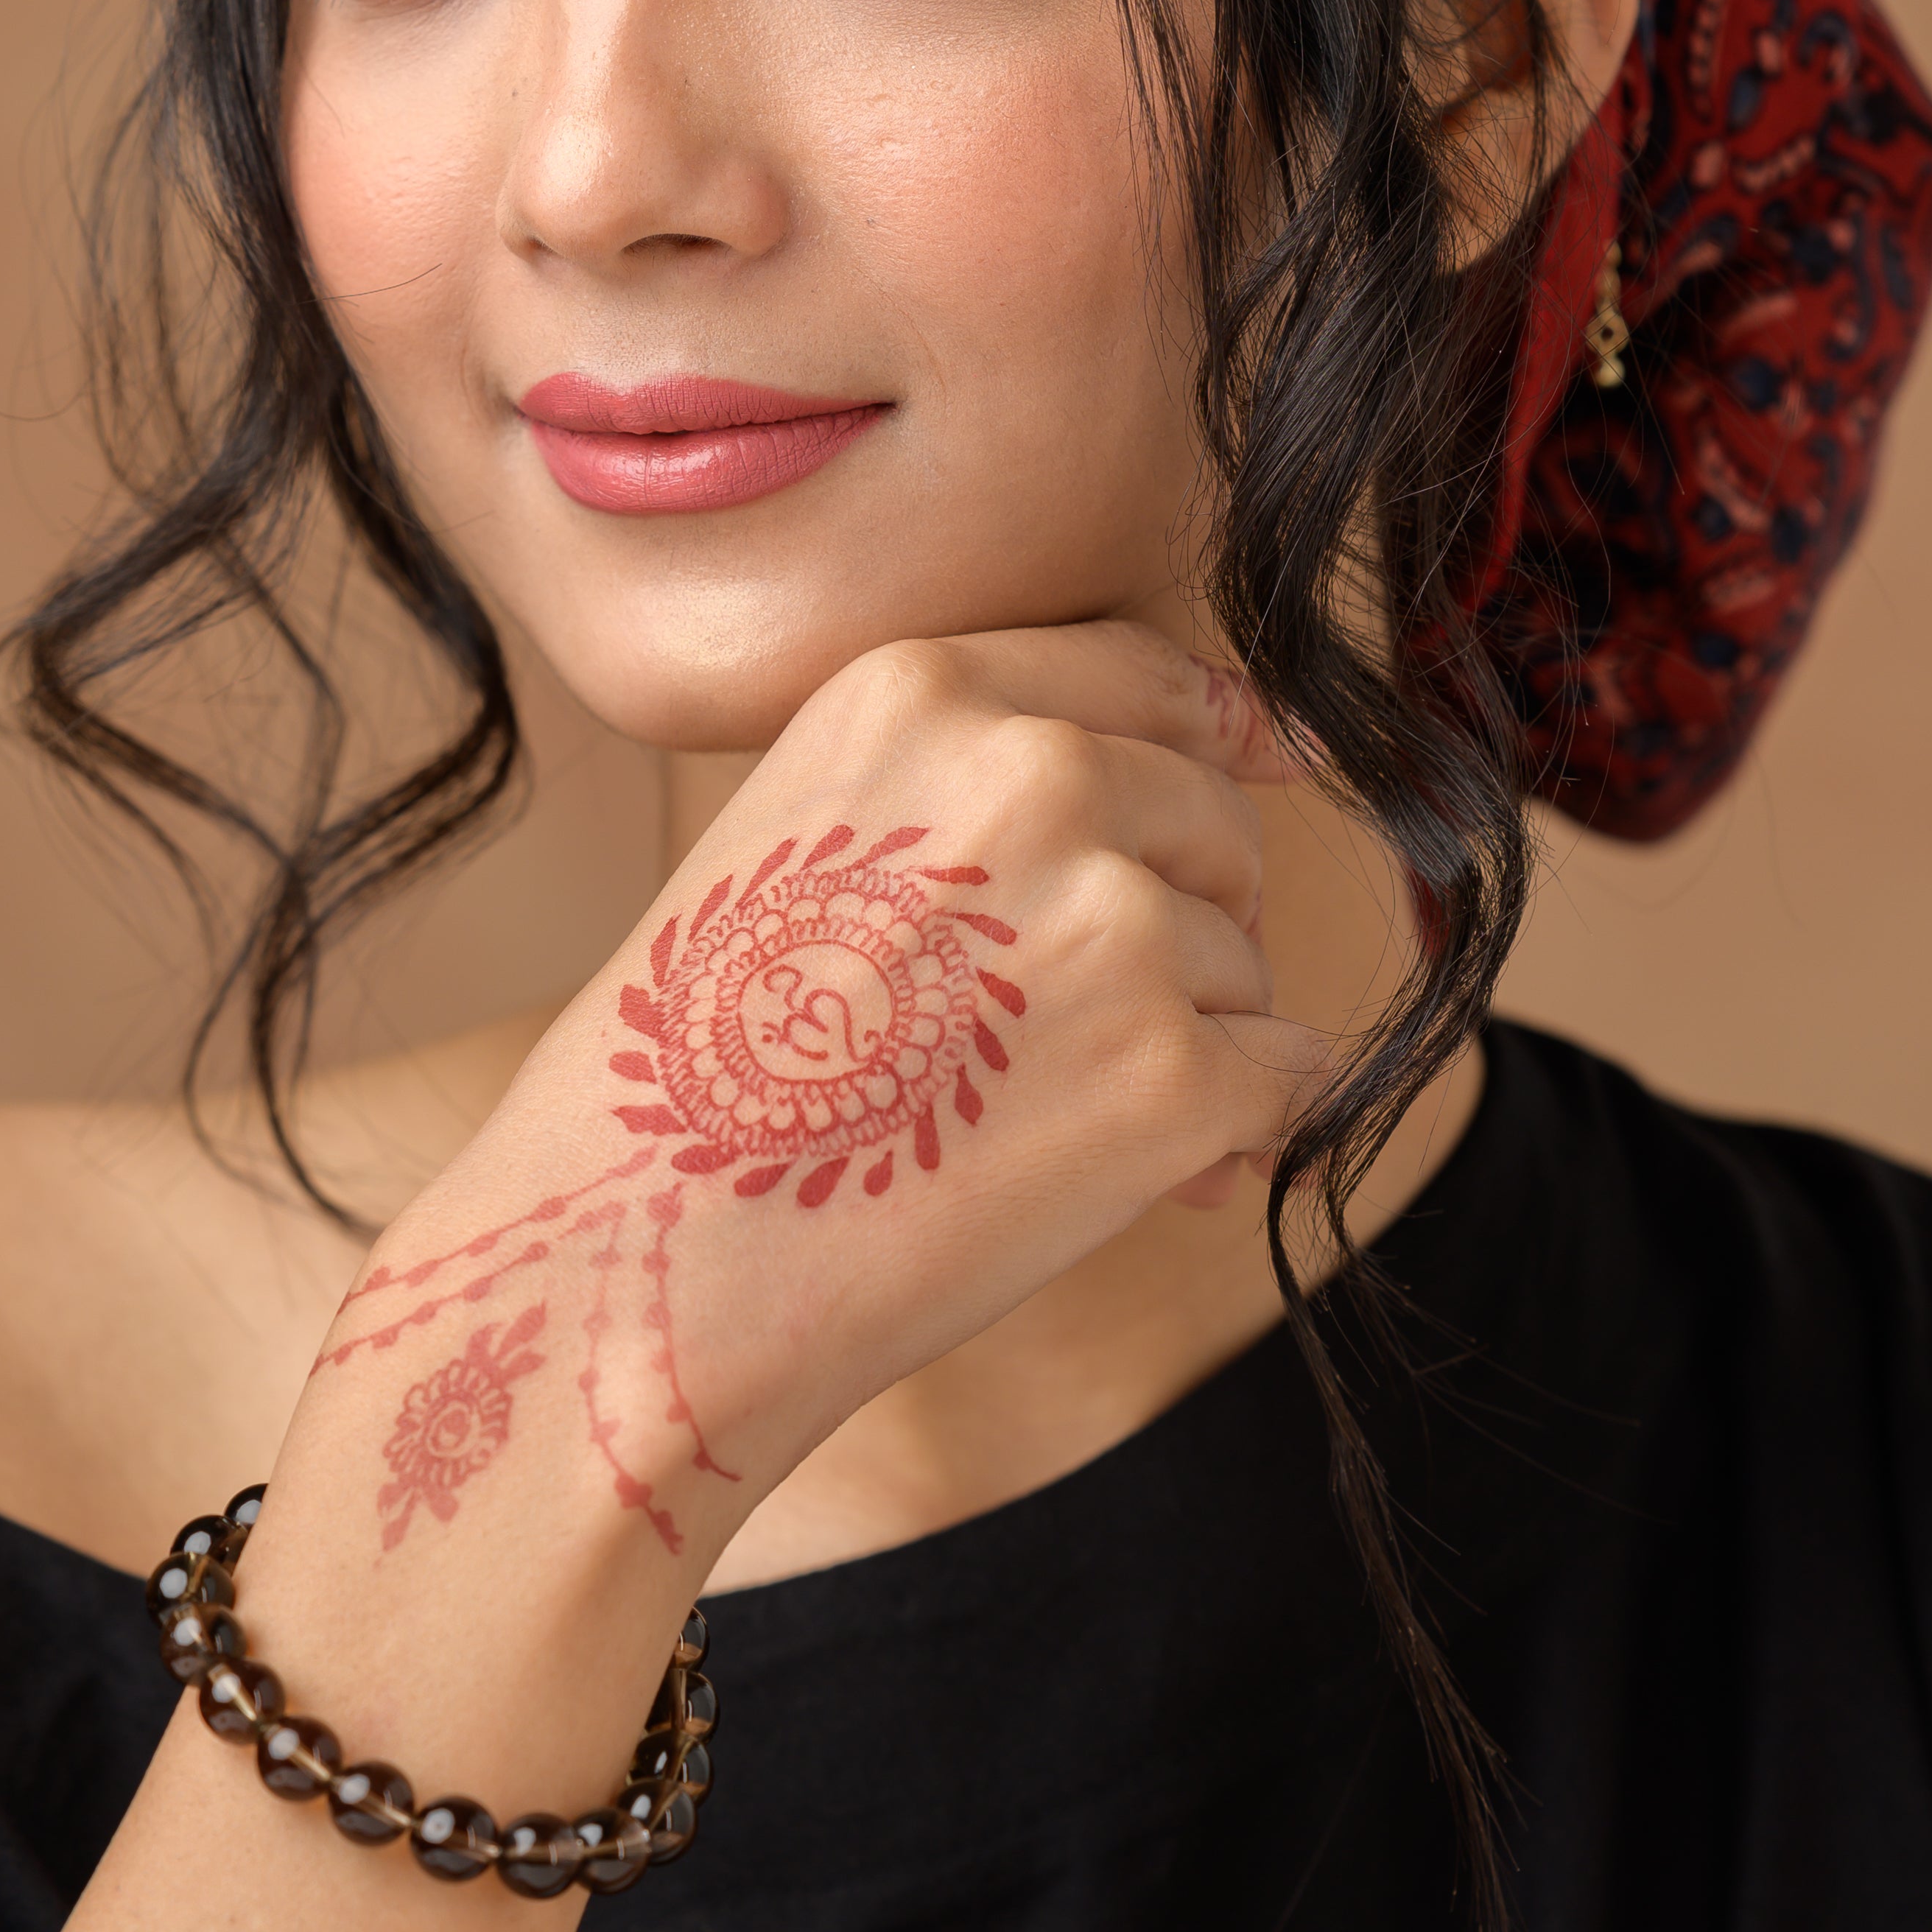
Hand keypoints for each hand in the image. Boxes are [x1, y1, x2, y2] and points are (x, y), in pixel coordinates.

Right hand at [293, 624, 1321, 1578]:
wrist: (642, 1255)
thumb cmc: (699, 1074)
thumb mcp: (801, 834)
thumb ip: (977, 787)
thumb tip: (1261, 753)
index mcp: (924, 694)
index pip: (1146, 676)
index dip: (1213, 735)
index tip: (1264, 763)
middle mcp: (1035, 774)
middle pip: (1213, 824)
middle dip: (1187, 925)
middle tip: (1067, 1040)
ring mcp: (1114, 922)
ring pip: (1247, 965)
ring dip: (1187, 1048)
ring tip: (1031, 1129)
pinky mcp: (1172, 1072)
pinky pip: (1289, 1080)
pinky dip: (1230, 1140)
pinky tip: (1117, 1187)